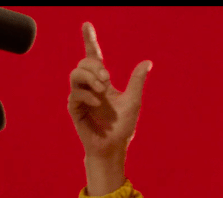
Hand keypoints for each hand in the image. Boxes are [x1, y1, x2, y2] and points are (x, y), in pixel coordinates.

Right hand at [68, 23, 150, 162]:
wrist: (114, 146)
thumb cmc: (123, 126)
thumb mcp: (133, 100)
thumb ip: (137, 81)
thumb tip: (147, 62)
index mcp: (102, 81)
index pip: (94, 56)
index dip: (89, 40)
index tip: (87, 25)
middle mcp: (90, 86)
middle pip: (84, 63)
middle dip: (95, 66)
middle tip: (108, 78)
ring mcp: (81, 96)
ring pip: (75, 74)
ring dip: (90, 77)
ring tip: (103, 88)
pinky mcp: (75, 108)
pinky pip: (75, 93)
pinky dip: (88, 94)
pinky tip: (98, 101)